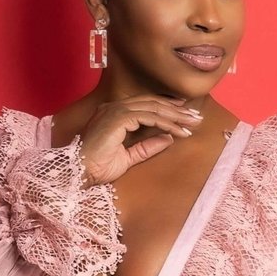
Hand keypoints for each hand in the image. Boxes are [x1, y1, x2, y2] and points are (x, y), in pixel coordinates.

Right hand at [77, 94, 202, 185]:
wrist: (80, 172)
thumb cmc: (97, 167)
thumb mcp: (128, 158)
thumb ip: (147, 147)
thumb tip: (168, 139)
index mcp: (115, 114)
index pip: (146, 105)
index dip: (167, 109)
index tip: (185, 115)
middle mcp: (115, 107)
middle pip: (153, 103)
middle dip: (177, 110)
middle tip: (196, 117)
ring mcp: (116, 110)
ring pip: (153, 108)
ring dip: (176, 116)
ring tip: (193, 124)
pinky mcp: (119, 117)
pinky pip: (149, 117)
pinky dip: (166, 124)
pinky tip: (179, 132)